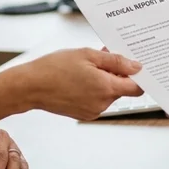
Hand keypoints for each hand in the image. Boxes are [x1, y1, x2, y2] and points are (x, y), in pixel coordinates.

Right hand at [22, 48, 143, 120]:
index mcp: (106, 88)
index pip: (137, 88)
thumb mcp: (87, 55)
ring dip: (104, 80)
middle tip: (102, 57)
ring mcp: (92, 111)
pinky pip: (97, 100)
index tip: (135, 64)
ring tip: (86, 66)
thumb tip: (137, 67)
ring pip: (108, 94)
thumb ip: (115, 61)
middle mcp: (102, 104)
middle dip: (116, 73)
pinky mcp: (83, 114)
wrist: (30, 86)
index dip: (138, 75)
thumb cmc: (55, 67)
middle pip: (121, 89)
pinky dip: (94, 88)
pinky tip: (80, 77)